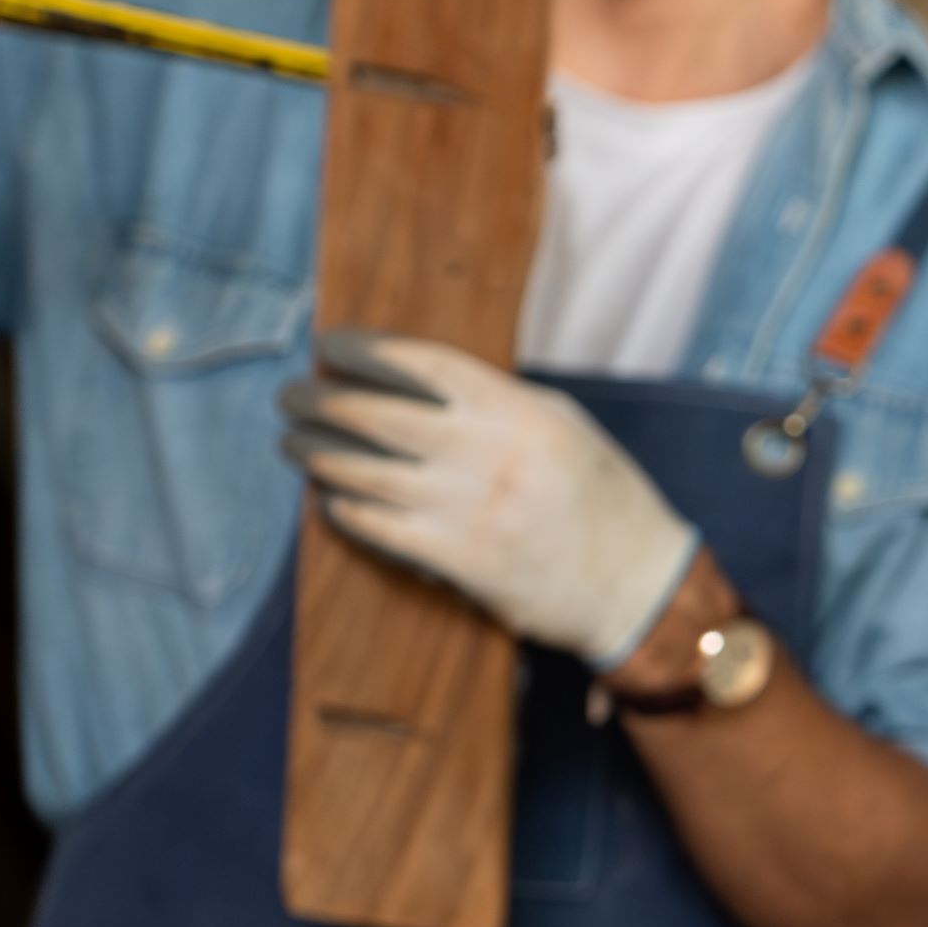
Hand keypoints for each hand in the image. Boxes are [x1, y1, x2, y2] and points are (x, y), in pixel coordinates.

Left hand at [277, 331, 696, 664]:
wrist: (634, 583)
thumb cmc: (605, 499)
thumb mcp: (565, 427)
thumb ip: (500, 402)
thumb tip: (422, 382)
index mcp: (517, 411)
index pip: (419, 363)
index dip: (362, 349)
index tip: (329, 344)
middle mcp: (486, 455)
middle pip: (375, 415)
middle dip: (320, 400)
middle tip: (292, 396)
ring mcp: (467, 510)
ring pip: (363, 471)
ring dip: (316, 454)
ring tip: (293, 443)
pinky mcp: (456, 561)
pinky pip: (377, 528)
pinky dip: (343, 509)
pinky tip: (328, 498)